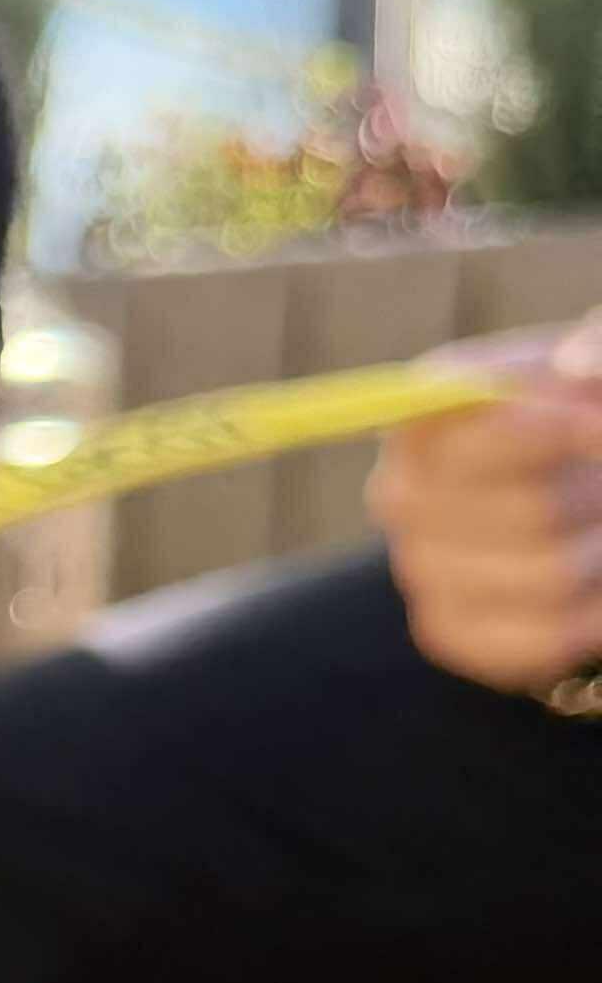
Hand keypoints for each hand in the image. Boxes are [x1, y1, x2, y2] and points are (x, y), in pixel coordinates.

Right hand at [369, 317, 601, 694]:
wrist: (579, 500)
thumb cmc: (584, 421)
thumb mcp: (593, 370)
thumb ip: (597, 345)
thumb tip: (575, 368)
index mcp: (429, 413)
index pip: (457, 427)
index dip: (546, 430)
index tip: (599, 425)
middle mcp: (400, 491)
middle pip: (531, 510)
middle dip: (598, 496)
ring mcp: (416, 569)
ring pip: (550, 576)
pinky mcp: (444, 632)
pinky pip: (541, 637)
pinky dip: (594, 615)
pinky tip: (597, 589)